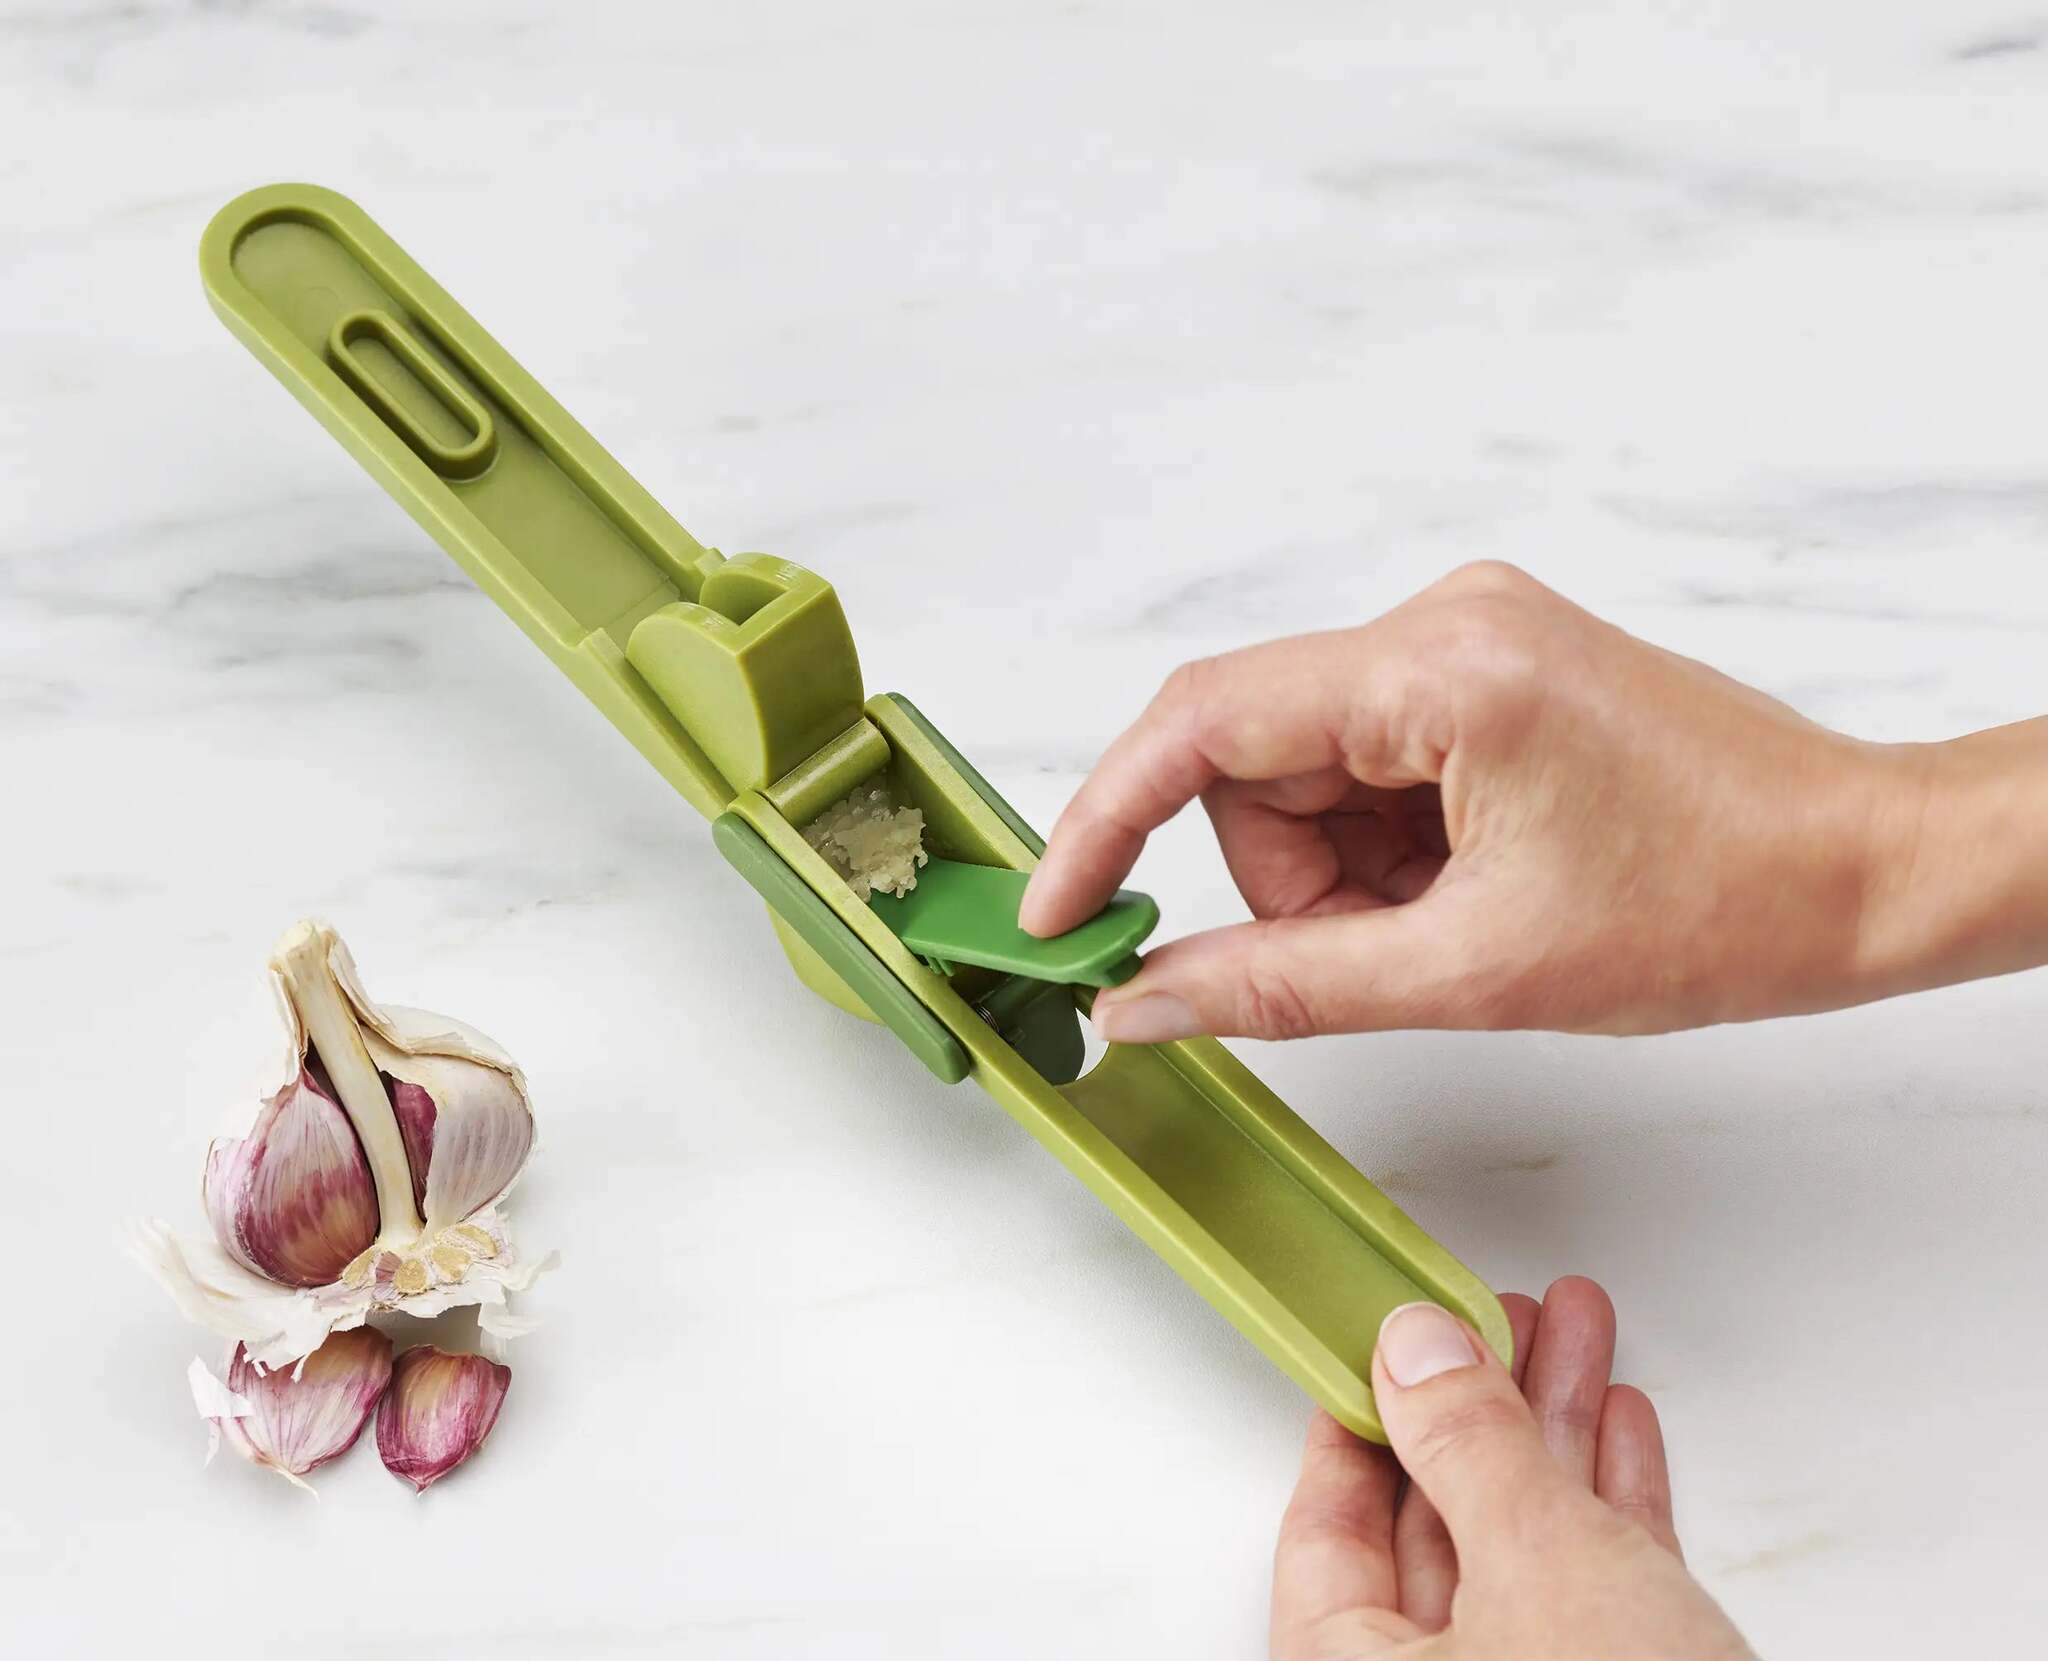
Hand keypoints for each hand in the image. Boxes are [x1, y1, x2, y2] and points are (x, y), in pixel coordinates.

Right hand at [1021, 562, 2047, 1040]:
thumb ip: (1281, 985)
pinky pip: (1367, 763)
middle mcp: (1445, 618)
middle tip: (1379, 958)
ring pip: (1307, 771)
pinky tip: (1467, 891)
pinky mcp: (1487, 668)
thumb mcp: (1475, 971)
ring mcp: (1468, 635)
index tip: (1057, 914)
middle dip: (1288, 880)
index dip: (1107, 819)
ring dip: (1341, 874)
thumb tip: (1142, 997)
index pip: (1205, 722)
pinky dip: (1384, 850)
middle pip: (1257, 760)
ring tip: (1452, 929)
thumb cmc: (1719, 908)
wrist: (1863, 871)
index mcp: (1444, 668)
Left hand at [1271, 1278, 1751, 1659]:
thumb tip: (1413, 1349)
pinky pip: (1594, 1596)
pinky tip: (1621, 1434)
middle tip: (1503, 1314)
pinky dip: (1612, 1509)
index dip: (1366, 1415)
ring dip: (1556, 1434)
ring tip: (1575, 1336)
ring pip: (1524, 1550)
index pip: (1327, 1527)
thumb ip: (1468, 1444)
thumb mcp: (1538, 1565)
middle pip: (1437, 1525)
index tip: (1391, 1336)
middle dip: (1483, 1404)